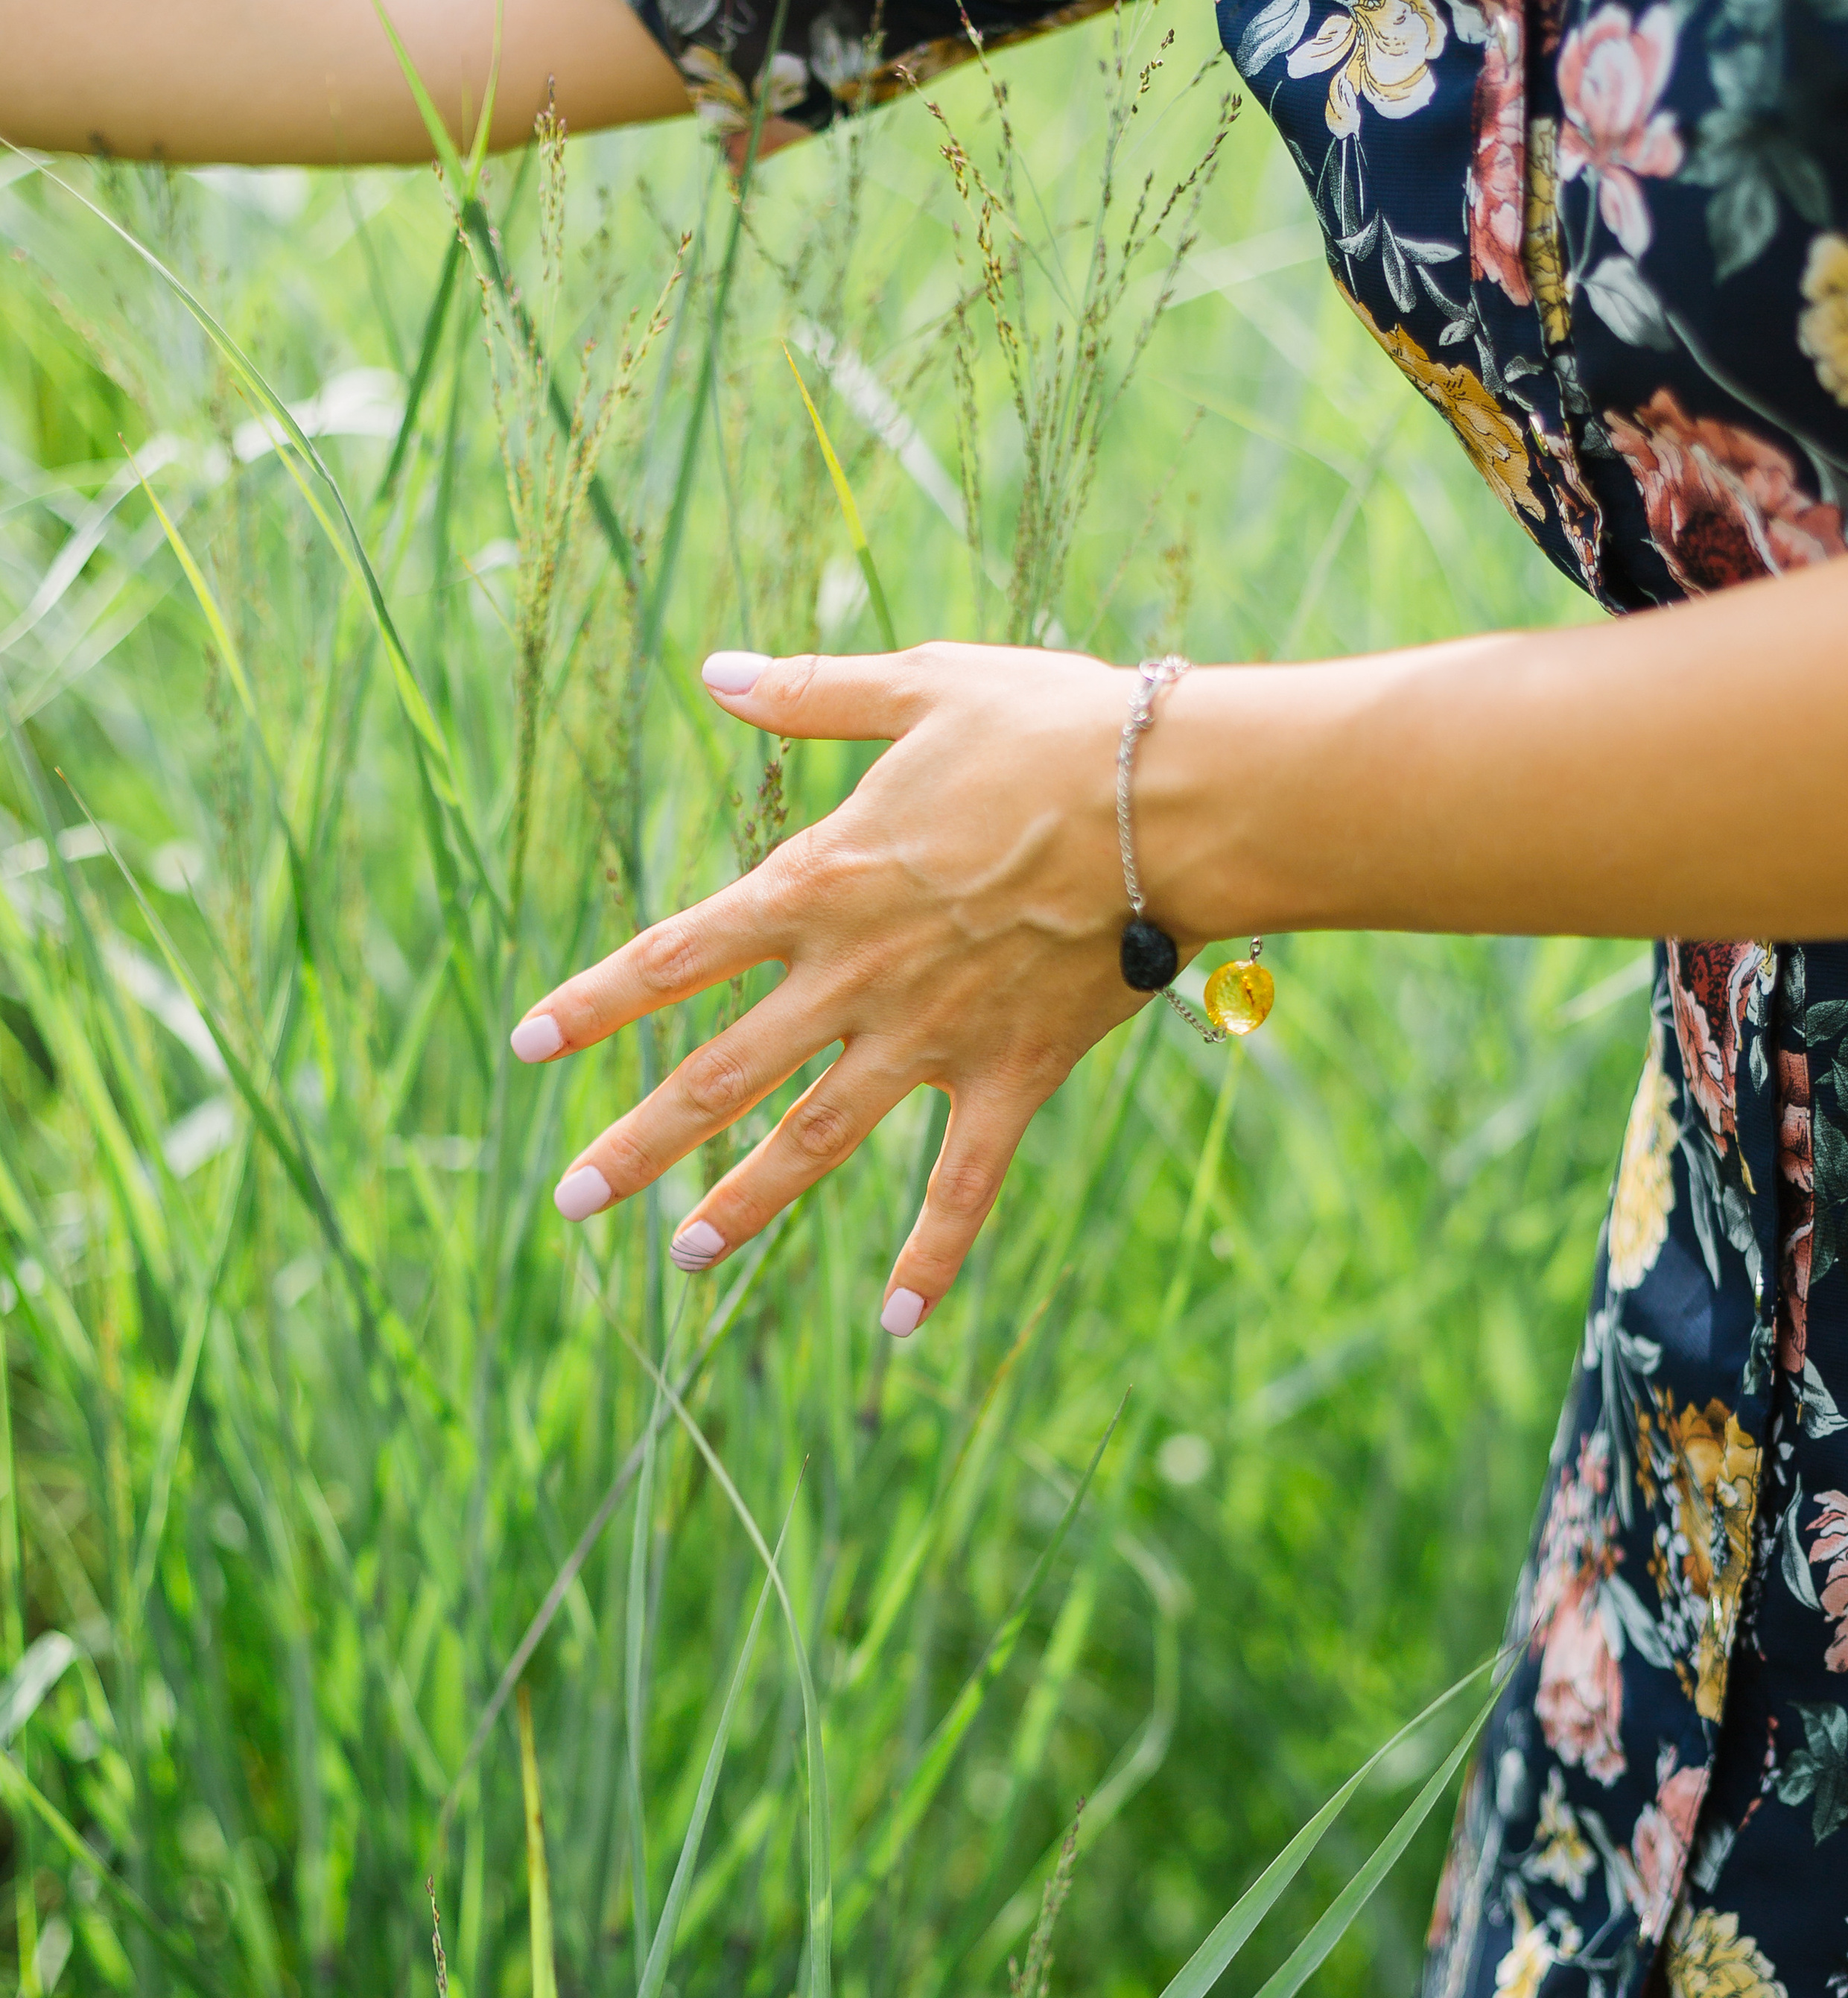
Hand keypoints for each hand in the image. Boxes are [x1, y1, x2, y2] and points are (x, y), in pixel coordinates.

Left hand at [508, 643, 1148, 1334]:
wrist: (1170, 800)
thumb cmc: (1051, 728)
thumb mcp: (920, 688)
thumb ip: (811, 693)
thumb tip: (714, 672)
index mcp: (818, 885)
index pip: (675, 957)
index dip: (595, 1004)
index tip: (527, 1044)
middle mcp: (854, 978)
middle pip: (720, 1075)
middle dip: (639, 1142)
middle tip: (571, 1199)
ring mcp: (931, 1038)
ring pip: (815, 1141)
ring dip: (744, 1204)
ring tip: (683, 1258)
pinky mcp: (1012, 1075)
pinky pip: (962, 1185)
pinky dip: (929, 1257)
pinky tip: (895, 1324)